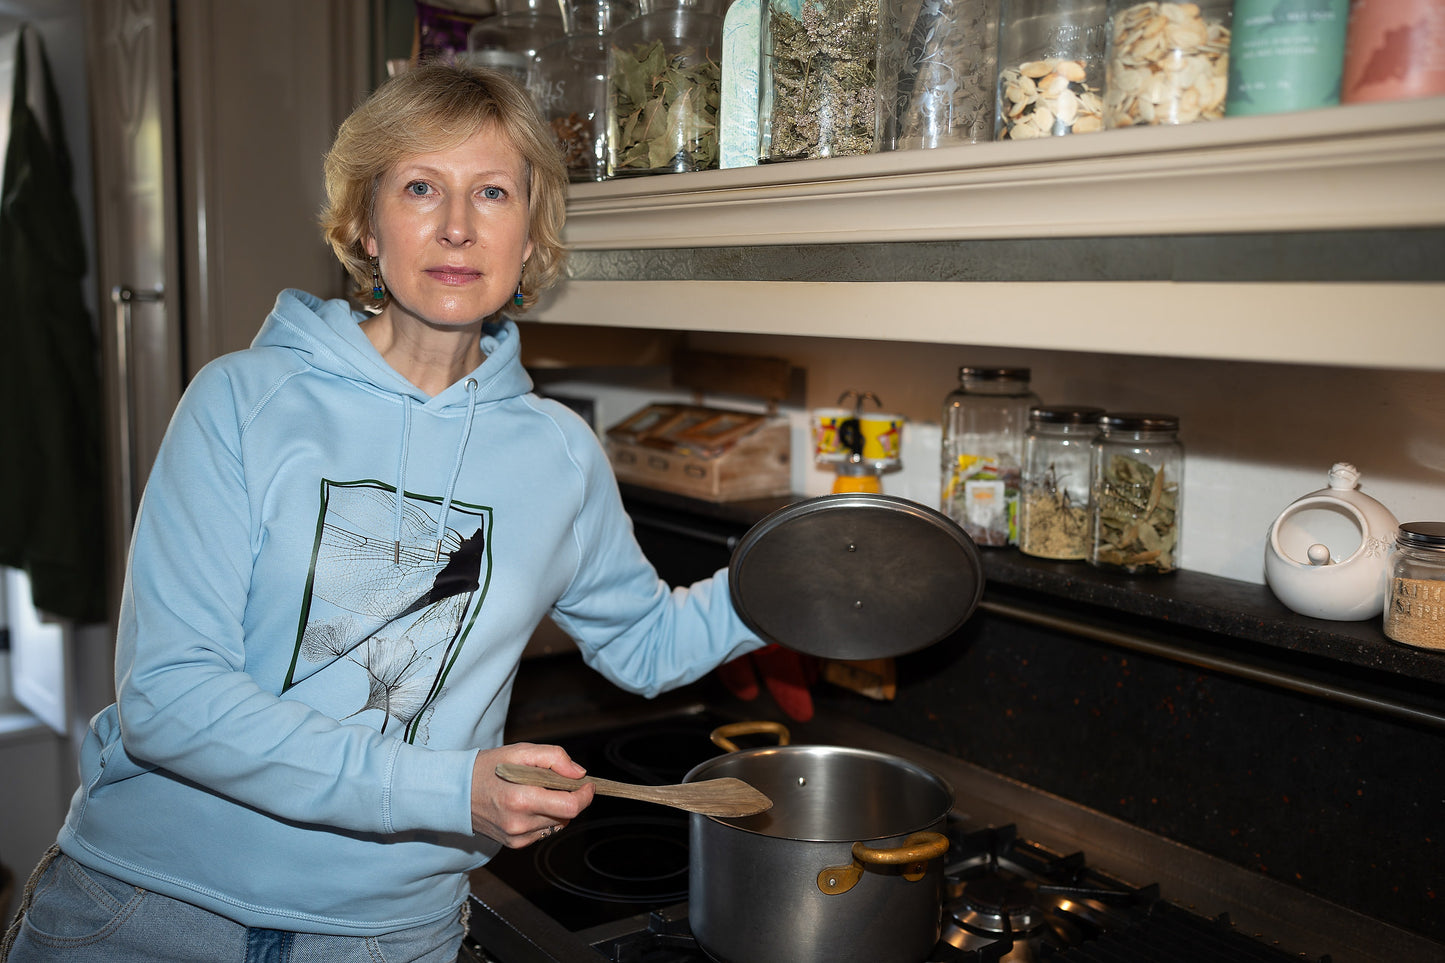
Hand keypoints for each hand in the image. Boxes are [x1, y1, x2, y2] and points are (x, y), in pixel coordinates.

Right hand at [471, 743, 594, 846]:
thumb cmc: (488, 768)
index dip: (585, 795)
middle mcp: (519, 823)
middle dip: (569, 798)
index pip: (570, 807)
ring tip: (537, 792)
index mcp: (522, 799)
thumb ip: (553, 757)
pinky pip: (542, 831)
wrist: (455, 792)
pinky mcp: (514, 844)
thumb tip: (578, 773)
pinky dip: (543, 818)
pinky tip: (528, 805)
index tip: (587, 784)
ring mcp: (516, 837)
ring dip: (556, 809)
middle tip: (558, 782)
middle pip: (566, 816)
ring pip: (556, 824)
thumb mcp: (520, 751)